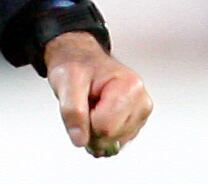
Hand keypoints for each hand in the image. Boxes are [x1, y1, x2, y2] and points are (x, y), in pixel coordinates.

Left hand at [44, 32, 151, 159]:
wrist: (81, 61)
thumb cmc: (77, 66)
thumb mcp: (66, 81)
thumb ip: (72, 110)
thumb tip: (80, 139)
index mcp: (130, 86)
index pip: (105, 127)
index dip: (87, 121)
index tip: (84, 102)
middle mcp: (141, 102)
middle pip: (110, 138)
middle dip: (91, 129)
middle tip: (86, 105)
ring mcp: (139, 116)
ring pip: (112, 144)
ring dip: (95, 133)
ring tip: (92, 108)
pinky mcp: (134, 126)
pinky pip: (113, 145)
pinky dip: (101, 136)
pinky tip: (98, 117)